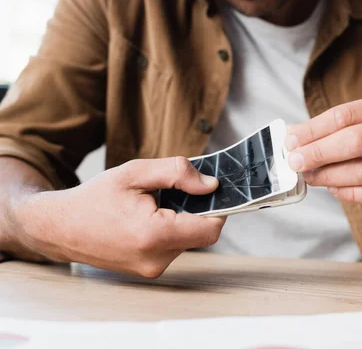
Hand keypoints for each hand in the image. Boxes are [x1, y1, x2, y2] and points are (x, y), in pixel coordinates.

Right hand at [13, 157, 223, 277]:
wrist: (60, 227)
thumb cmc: (96, 198)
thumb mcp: (136, 173)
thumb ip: (178, 173)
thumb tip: (210, 185)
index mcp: (153, 235)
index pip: (210, 229)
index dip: (218, 208)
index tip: (211, 191)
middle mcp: (155, 259)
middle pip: (201, 233)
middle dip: (194, 210)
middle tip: (171, 192)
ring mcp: (152, 269)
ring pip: (188, 240)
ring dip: (180, 220)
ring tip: (151, 207)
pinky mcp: (148, 271)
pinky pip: (173, 247)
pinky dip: (169, 231)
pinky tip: (147, 220)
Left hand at [285, 93, 361, 204]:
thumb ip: (342, 123)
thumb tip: (298, 136)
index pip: (346, 115)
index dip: (314, 129)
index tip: (291, 140)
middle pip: (356, 142)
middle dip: (319, 153)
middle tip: (296, 162)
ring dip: (331, 176)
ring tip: (311, 177)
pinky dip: (350, 193)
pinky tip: (334, 188)